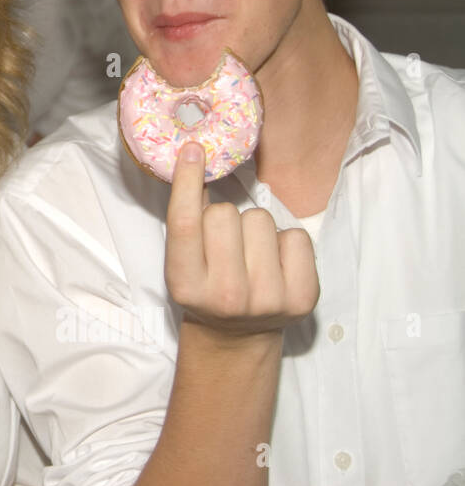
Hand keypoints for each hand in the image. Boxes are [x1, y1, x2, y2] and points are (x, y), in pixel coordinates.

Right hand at [164, 142, 318, 334]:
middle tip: (224, 243)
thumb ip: (188, 221)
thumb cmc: (205, 287)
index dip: (188, 181)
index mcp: (186, 285)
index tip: (194, 150)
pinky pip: (297, 236)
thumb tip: (197, 157)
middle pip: (226, 215)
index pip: (185, 223)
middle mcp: (226, 295)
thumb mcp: (183, 262)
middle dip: (224, 218)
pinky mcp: (302, 298)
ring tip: (250, 254)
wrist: (236, 336)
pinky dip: (286, 242)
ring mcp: (267, 299)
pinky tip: (275, 263)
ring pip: (262, 220)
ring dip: (255, 229)